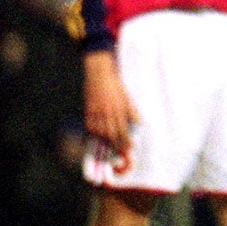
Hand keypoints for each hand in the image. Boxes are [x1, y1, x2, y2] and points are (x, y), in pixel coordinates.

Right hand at [82, 50, 136, 172]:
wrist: (99, 73)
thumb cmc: (115, 85)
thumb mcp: (126, 97)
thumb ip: (131, 111)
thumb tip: (138, 123)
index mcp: (119, 108)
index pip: (123, 130)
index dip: (126, 141)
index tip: (130, 148)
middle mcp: (108, 112)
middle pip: (112, 134)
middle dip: (117, 145)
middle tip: (120, 152)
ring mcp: (97, 111)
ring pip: (100, 132)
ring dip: (106, 142)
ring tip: (110, 147)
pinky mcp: (88, 109)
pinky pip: (90, 126)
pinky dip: (94, 133)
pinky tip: (98, 137)